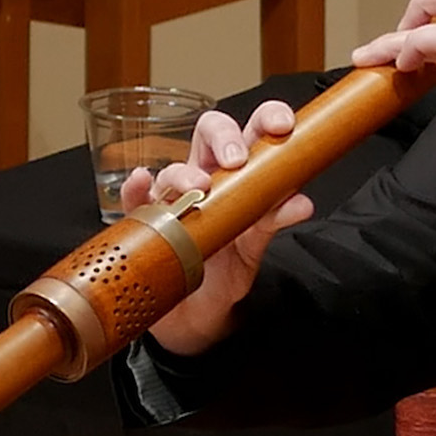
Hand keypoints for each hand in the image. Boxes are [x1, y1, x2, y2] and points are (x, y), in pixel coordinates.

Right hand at [137, 102, 313, 354]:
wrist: (199, 316)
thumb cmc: (227, 271)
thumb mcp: (255, 247)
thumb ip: (274, 221)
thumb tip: (302, 202)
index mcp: (240, 176)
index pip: (251, 132)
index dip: (265, 119)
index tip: (281, 125)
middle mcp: (206, 178)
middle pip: (208, 133)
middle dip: (222, 136)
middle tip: (236, 159)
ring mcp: (174, 199)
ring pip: (173, 168)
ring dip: (184, 173)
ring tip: (197, 190)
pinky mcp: (148, 223)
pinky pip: (134, 200)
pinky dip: (135, 188)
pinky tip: (141, 182)